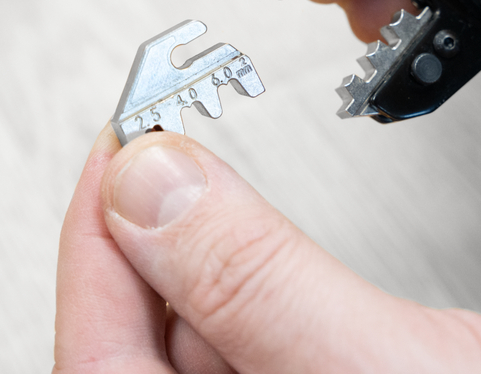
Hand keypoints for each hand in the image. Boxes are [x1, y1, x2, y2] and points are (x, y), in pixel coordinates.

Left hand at [54, 127, 480, 372]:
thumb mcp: (384, 372)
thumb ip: (254, 286)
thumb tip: (152, 187)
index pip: (100, 357)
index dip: (97, 235)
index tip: (119, 141)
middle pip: (142, 339)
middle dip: (146, 225)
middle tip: (157, 132)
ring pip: (196, 330)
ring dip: (191, 243)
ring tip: (192, 165)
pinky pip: (249, 334)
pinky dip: (239, 273)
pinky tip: (240, 236)